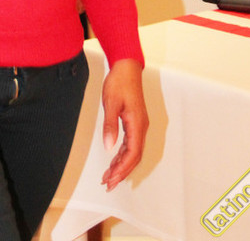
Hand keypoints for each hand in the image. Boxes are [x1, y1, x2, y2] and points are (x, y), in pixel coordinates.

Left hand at [100, 58, 147, 191]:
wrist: (126, 66)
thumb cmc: (119, 82)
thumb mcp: (111, 103)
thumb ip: (110, 126)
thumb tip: (109, 148)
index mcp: (138, 124)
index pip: (132, 154)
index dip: (122, 169)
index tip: (111, 179)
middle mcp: (141, 127)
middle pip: (134, 156)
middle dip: (122, 172)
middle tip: (108, 184)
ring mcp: (139, 124)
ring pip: (133, 151)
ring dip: (121, 164)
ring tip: (108, 176)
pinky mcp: (135, 121)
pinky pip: (131, 143)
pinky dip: (122, 154)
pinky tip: (114, 159)